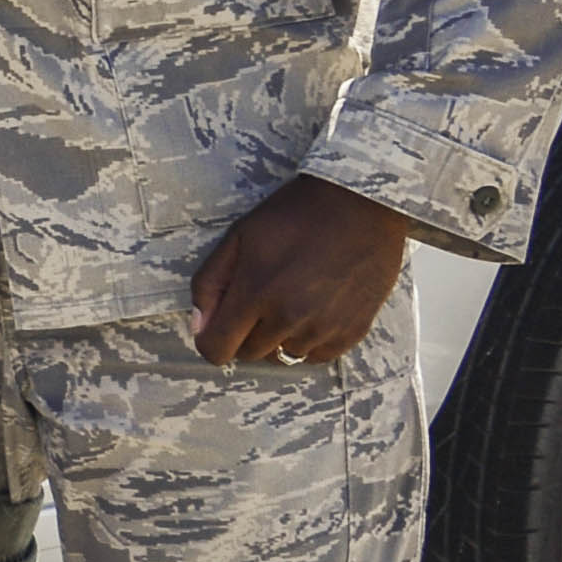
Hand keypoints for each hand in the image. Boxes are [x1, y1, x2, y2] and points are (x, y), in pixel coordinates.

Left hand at [191, 176, 411, 366]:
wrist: (362, 204)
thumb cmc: (295, 215)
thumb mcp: (239, 237)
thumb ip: (210, 283)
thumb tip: (199, 327)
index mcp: (256, 293)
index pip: (217, 349)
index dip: (212, 340)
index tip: (220, 326)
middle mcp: (290, 318)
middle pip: (250, 354)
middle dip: (246, 334)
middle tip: (261, 301)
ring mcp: (324, 328)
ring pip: (284, 356)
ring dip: (280, 337)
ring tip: (292, 300)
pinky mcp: (353, 332)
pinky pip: (317, 356)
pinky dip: (311, 341)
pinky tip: (316, 310)